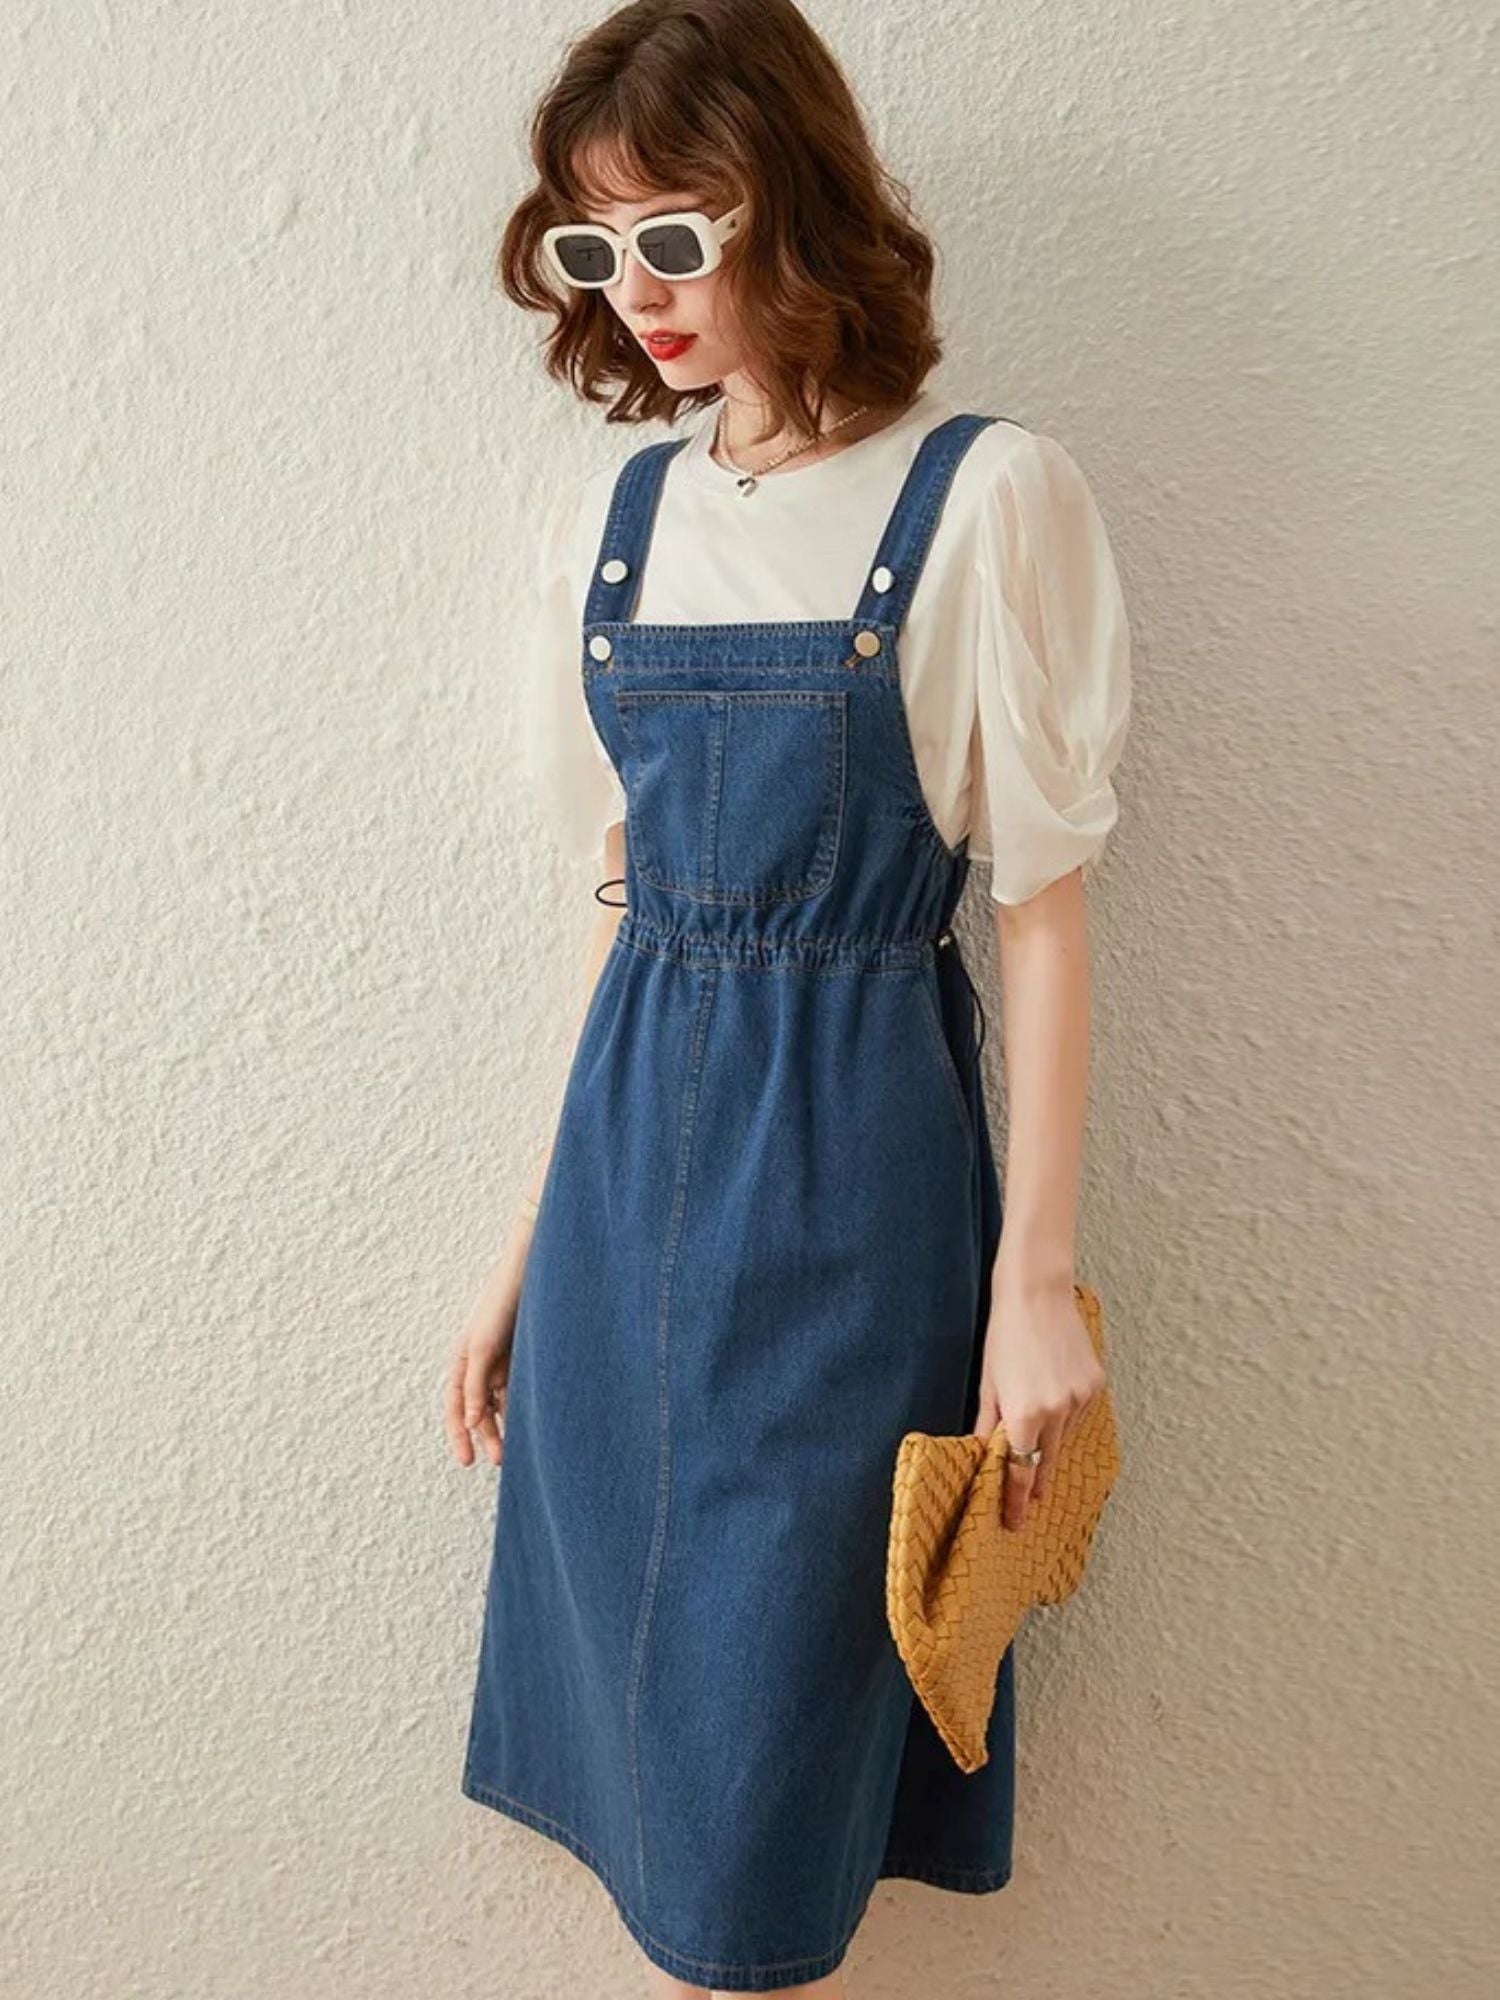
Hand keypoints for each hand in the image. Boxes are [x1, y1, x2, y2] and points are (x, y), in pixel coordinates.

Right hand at [444, 1215, 531, 1468]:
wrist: (535, 1271)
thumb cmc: (501, 1304)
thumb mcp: (483, 1347)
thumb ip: (474, 1384)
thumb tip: (468, 1421)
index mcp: (463, 1359)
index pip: (454, 1405)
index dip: (457, 1434)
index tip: (466, 1461)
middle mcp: (481, 1363)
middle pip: (478, 1409)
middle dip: (486, 1436)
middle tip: (500, 1461)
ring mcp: (503, 1360)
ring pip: (500, 1403)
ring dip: (506, 1425)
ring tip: (517, 1451)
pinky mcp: (525, 1356)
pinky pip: (520, 1389)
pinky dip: (522, 1407)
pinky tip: (532, 1424)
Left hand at [973, 1271, 1106, 1532]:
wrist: (1037, 1293)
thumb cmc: (1004, 1334)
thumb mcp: (988, 1382)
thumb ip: (988, 1424)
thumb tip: (983, 1455)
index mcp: (1024, 1413)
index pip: (1021, 1471)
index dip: (1017, 1501)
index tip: (1016, 1522)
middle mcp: (1056, 1411)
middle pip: (1046, 1462)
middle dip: (1037, 1483)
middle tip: (1030, 1504)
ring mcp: (1080, 1398)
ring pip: (1064, 1437)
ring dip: (1050, 1443)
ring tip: (1038, 1436)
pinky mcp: (1095, 1384)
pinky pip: (1079, 1414)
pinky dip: (1066, 1416)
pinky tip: (1055, 1400)